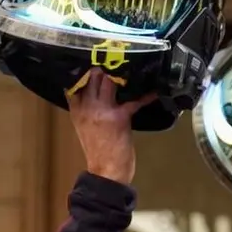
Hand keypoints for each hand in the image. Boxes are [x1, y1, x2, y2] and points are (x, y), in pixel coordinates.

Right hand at [66, 70, 156, 184]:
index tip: (98, 59)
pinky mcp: (118, 117)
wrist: (105, 172)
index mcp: (76, 109)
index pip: (77, 80)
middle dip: (106, 66)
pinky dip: (146, 96)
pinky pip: (134, 101)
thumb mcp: (84, 126)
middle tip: (120, 61)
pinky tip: (154, 92)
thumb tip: (97, 91)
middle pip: (94, 76)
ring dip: (123, 75)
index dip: (87, 68)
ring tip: (134, 70)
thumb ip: (87, 108)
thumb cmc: (98, 151)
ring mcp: (101, 110)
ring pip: (109, 81)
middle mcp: (86, 106)